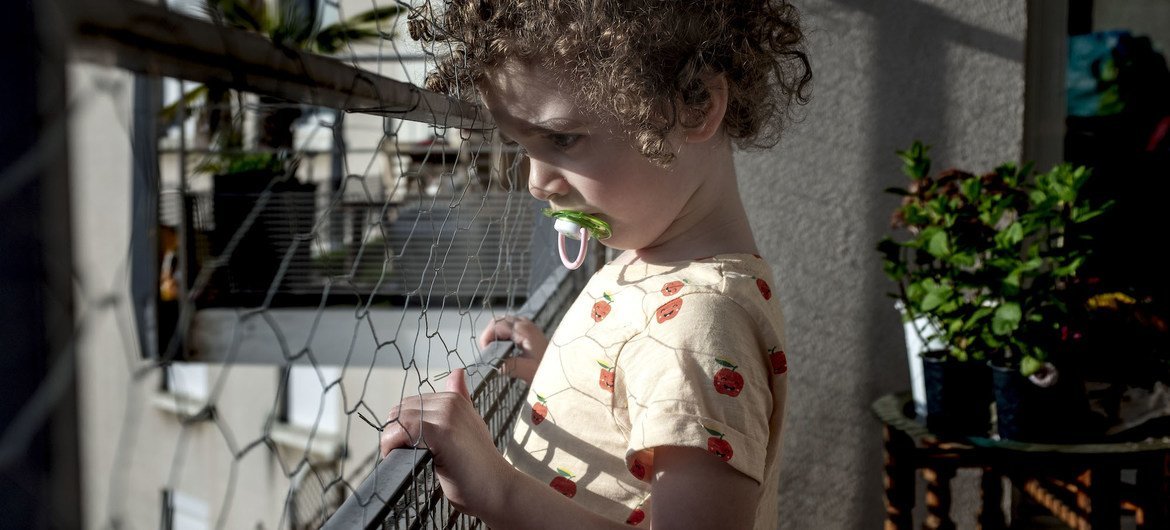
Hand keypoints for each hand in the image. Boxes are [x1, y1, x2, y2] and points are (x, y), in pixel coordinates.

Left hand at [379, 368, 515, 517]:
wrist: (498, 489)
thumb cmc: (480, 468)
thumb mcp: (469, 428)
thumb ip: (460, 402)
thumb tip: (457, 372)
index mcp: (455, 399)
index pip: (410, 405)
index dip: (405, 429)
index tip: (415, 449)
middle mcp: (450, 401)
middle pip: (400, 410)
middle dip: (397, 434)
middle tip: (411, 457)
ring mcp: (445, 414)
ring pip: (397, 420)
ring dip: (393, 443)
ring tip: (410, 461)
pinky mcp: (439, 431)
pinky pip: (399, 431)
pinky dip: (393, 447)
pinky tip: (407, 460)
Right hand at [478, 316, 547, 383]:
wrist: (562, 371)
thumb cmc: (548, 370)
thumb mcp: (526, 370)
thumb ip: (508, 365)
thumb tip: (492, 363)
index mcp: (524, 331)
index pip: (497, 325)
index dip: (487, 337)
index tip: (485, 352)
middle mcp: (526, 324)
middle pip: (498, 321)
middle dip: (490, 335)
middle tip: (488, 353)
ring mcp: (528, 326)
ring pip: (503, 323)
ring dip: (496, 335)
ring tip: (495, 352)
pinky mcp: (529, 331)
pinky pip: (510, 327)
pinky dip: (503, 335)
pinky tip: (505, 349)